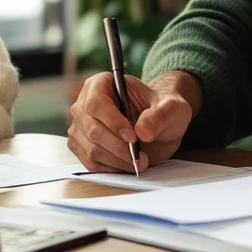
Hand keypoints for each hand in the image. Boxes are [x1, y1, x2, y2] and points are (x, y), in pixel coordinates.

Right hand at [67, 70, 199, 172]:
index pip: (96, 103)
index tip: (132, 137)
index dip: (112, 121)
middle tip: (141, 156)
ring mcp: (81, 126)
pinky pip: (91, 163)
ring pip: (92, 149)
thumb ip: (159, 116)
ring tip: (140, 161)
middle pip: (92, 129)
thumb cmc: (161, 108)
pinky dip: (111, 168)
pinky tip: (128, 164)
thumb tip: (143, 132)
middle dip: (118, 147)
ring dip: (117, 160)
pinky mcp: (82, 147)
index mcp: (101, 83)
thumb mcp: (170, 107)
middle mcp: (85, 103)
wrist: (156, 124)